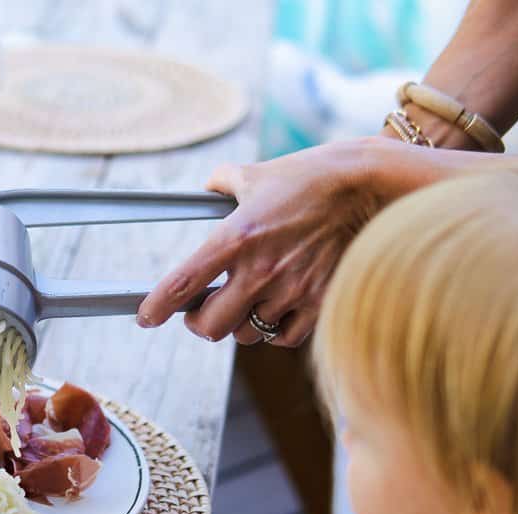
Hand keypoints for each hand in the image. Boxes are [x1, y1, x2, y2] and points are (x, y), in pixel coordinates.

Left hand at [137, 139, 386, 346]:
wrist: (372, 186)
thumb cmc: (313, 176)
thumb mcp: (259, 173)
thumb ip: (225, 181)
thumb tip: (209, 186)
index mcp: (236, 238)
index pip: (182, 283)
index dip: (156, 306)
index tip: (145, 317)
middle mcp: (260, 270)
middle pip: (210, 327)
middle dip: (199, 323)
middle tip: (201, 312)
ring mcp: (291, 290)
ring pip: (248, 333)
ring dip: (240, 323)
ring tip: (247, 302)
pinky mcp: (320, 303)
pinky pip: (284, 337)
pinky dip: (274, 331)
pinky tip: (276, 311)